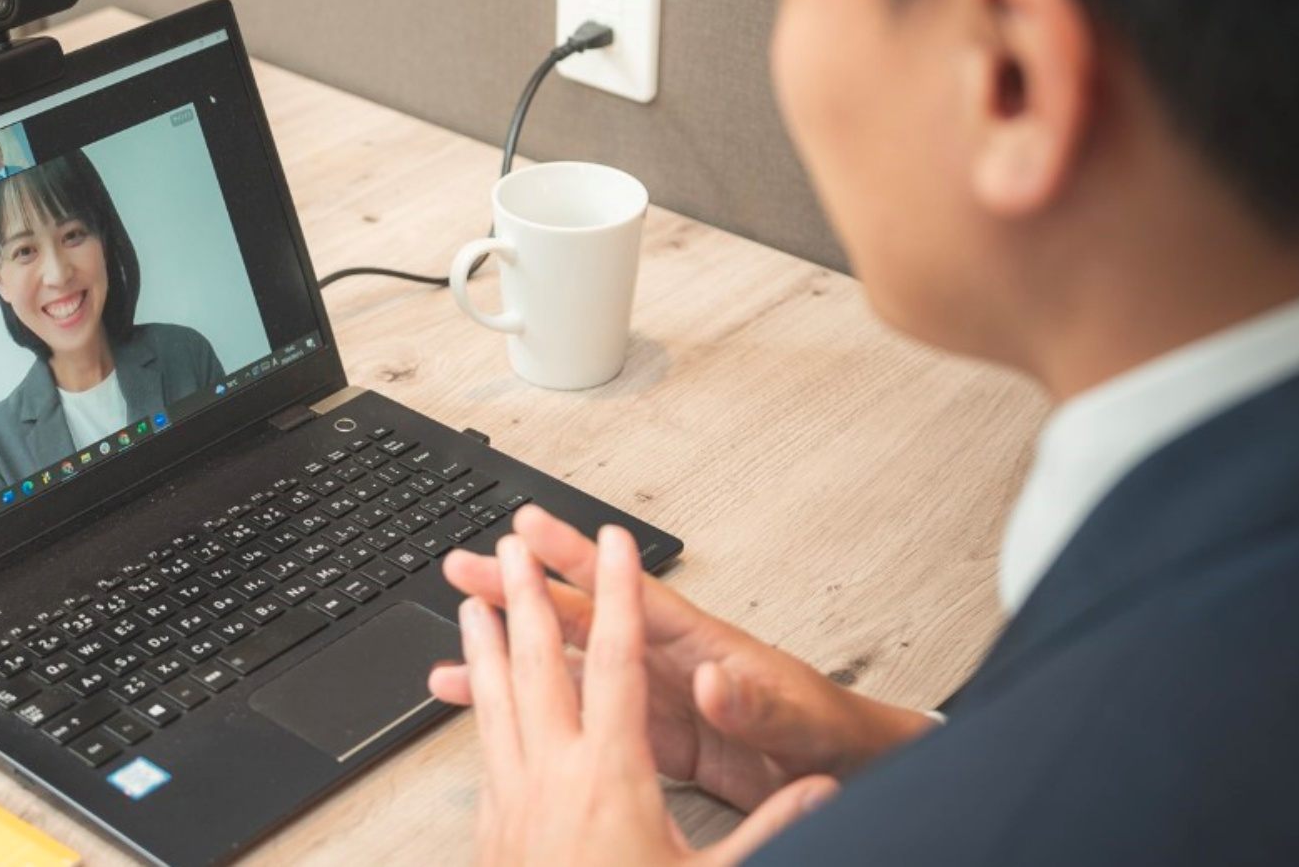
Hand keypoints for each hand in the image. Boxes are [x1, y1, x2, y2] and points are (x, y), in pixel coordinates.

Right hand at [462, 526, 838, 864]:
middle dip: (521, 589)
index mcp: (697, 645)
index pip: (627, 596)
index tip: (532, 529)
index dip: (578, 562)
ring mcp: (650, 696)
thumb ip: (752, 702)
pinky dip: (534, 709)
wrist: (839, 770)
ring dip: (513, 647)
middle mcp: (664, 660)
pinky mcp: (645, 735)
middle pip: (579, 617)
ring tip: (459, 632)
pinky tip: (496, 705)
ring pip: (566, 664)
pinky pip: (575, 714)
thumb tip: (714, 683)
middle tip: (467, 563)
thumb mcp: (793, 719)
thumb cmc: (822, 733)